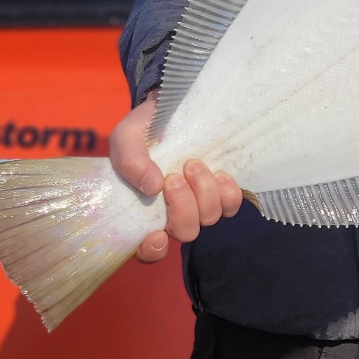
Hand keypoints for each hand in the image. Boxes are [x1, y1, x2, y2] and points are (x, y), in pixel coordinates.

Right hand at [109, 91, 242, 262]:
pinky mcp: (222, 190)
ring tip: (194, 165)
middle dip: (183, 208)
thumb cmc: (145, 129)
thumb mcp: (126, 137)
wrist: (172, 107)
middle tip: (175, 178)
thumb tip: (152, 187)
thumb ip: (130, 160)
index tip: (156, 234)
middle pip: (185, 232)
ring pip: (209, 218)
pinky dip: (228, 192)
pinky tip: (219, 173)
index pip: (148, 249)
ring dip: (204, 193)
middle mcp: (174, 212)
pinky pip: (232, 205)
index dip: (153, 251)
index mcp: (145, 210)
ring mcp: (201, 203)